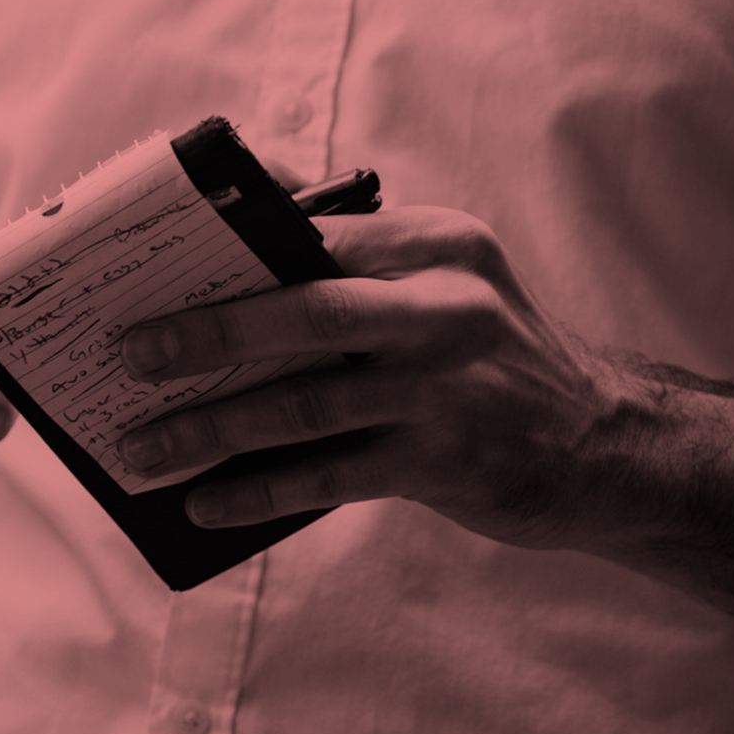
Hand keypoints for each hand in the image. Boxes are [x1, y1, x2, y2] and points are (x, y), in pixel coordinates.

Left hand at [116, 206, 623, 547]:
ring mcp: (448, 386)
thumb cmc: (494, 362)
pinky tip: (206, 503)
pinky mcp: (447, 459)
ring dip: (210, 430)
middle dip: (202, 334)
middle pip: (301, 311)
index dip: (225, 245)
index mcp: (436, 244)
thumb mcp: (447, 286)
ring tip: (144, 449)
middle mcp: (446, 305)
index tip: (149, 263)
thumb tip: (241, 237)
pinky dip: (259, 491)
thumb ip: (358, 261)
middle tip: (125, 354)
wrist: (608, 445)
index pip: (314, 230)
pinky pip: (329, 475)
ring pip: (303, 404)